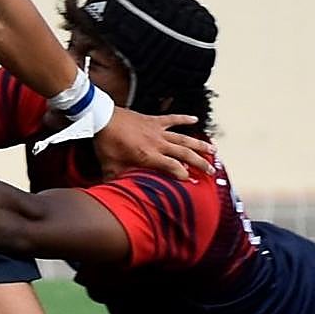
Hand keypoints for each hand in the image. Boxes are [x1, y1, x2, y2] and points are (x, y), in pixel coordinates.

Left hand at [92, 107, 214, 179]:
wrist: (101, 117)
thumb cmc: (106, 143)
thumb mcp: (110, 167)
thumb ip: (116, 182)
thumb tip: (114, 196)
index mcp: (148, 156)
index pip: (173, 167)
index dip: (183, 175)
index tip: (192, 182)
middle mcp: (157, 143)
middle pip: (184, 153)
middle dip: (199, 162)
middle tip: (211, 171)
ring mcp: (157, 130)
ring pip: (183, 138)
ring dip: (199, 144)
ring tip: (213, 150)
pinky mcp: (154, 120)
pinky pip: (173, 119)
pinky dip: (184, 118)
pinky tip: (195, 119)